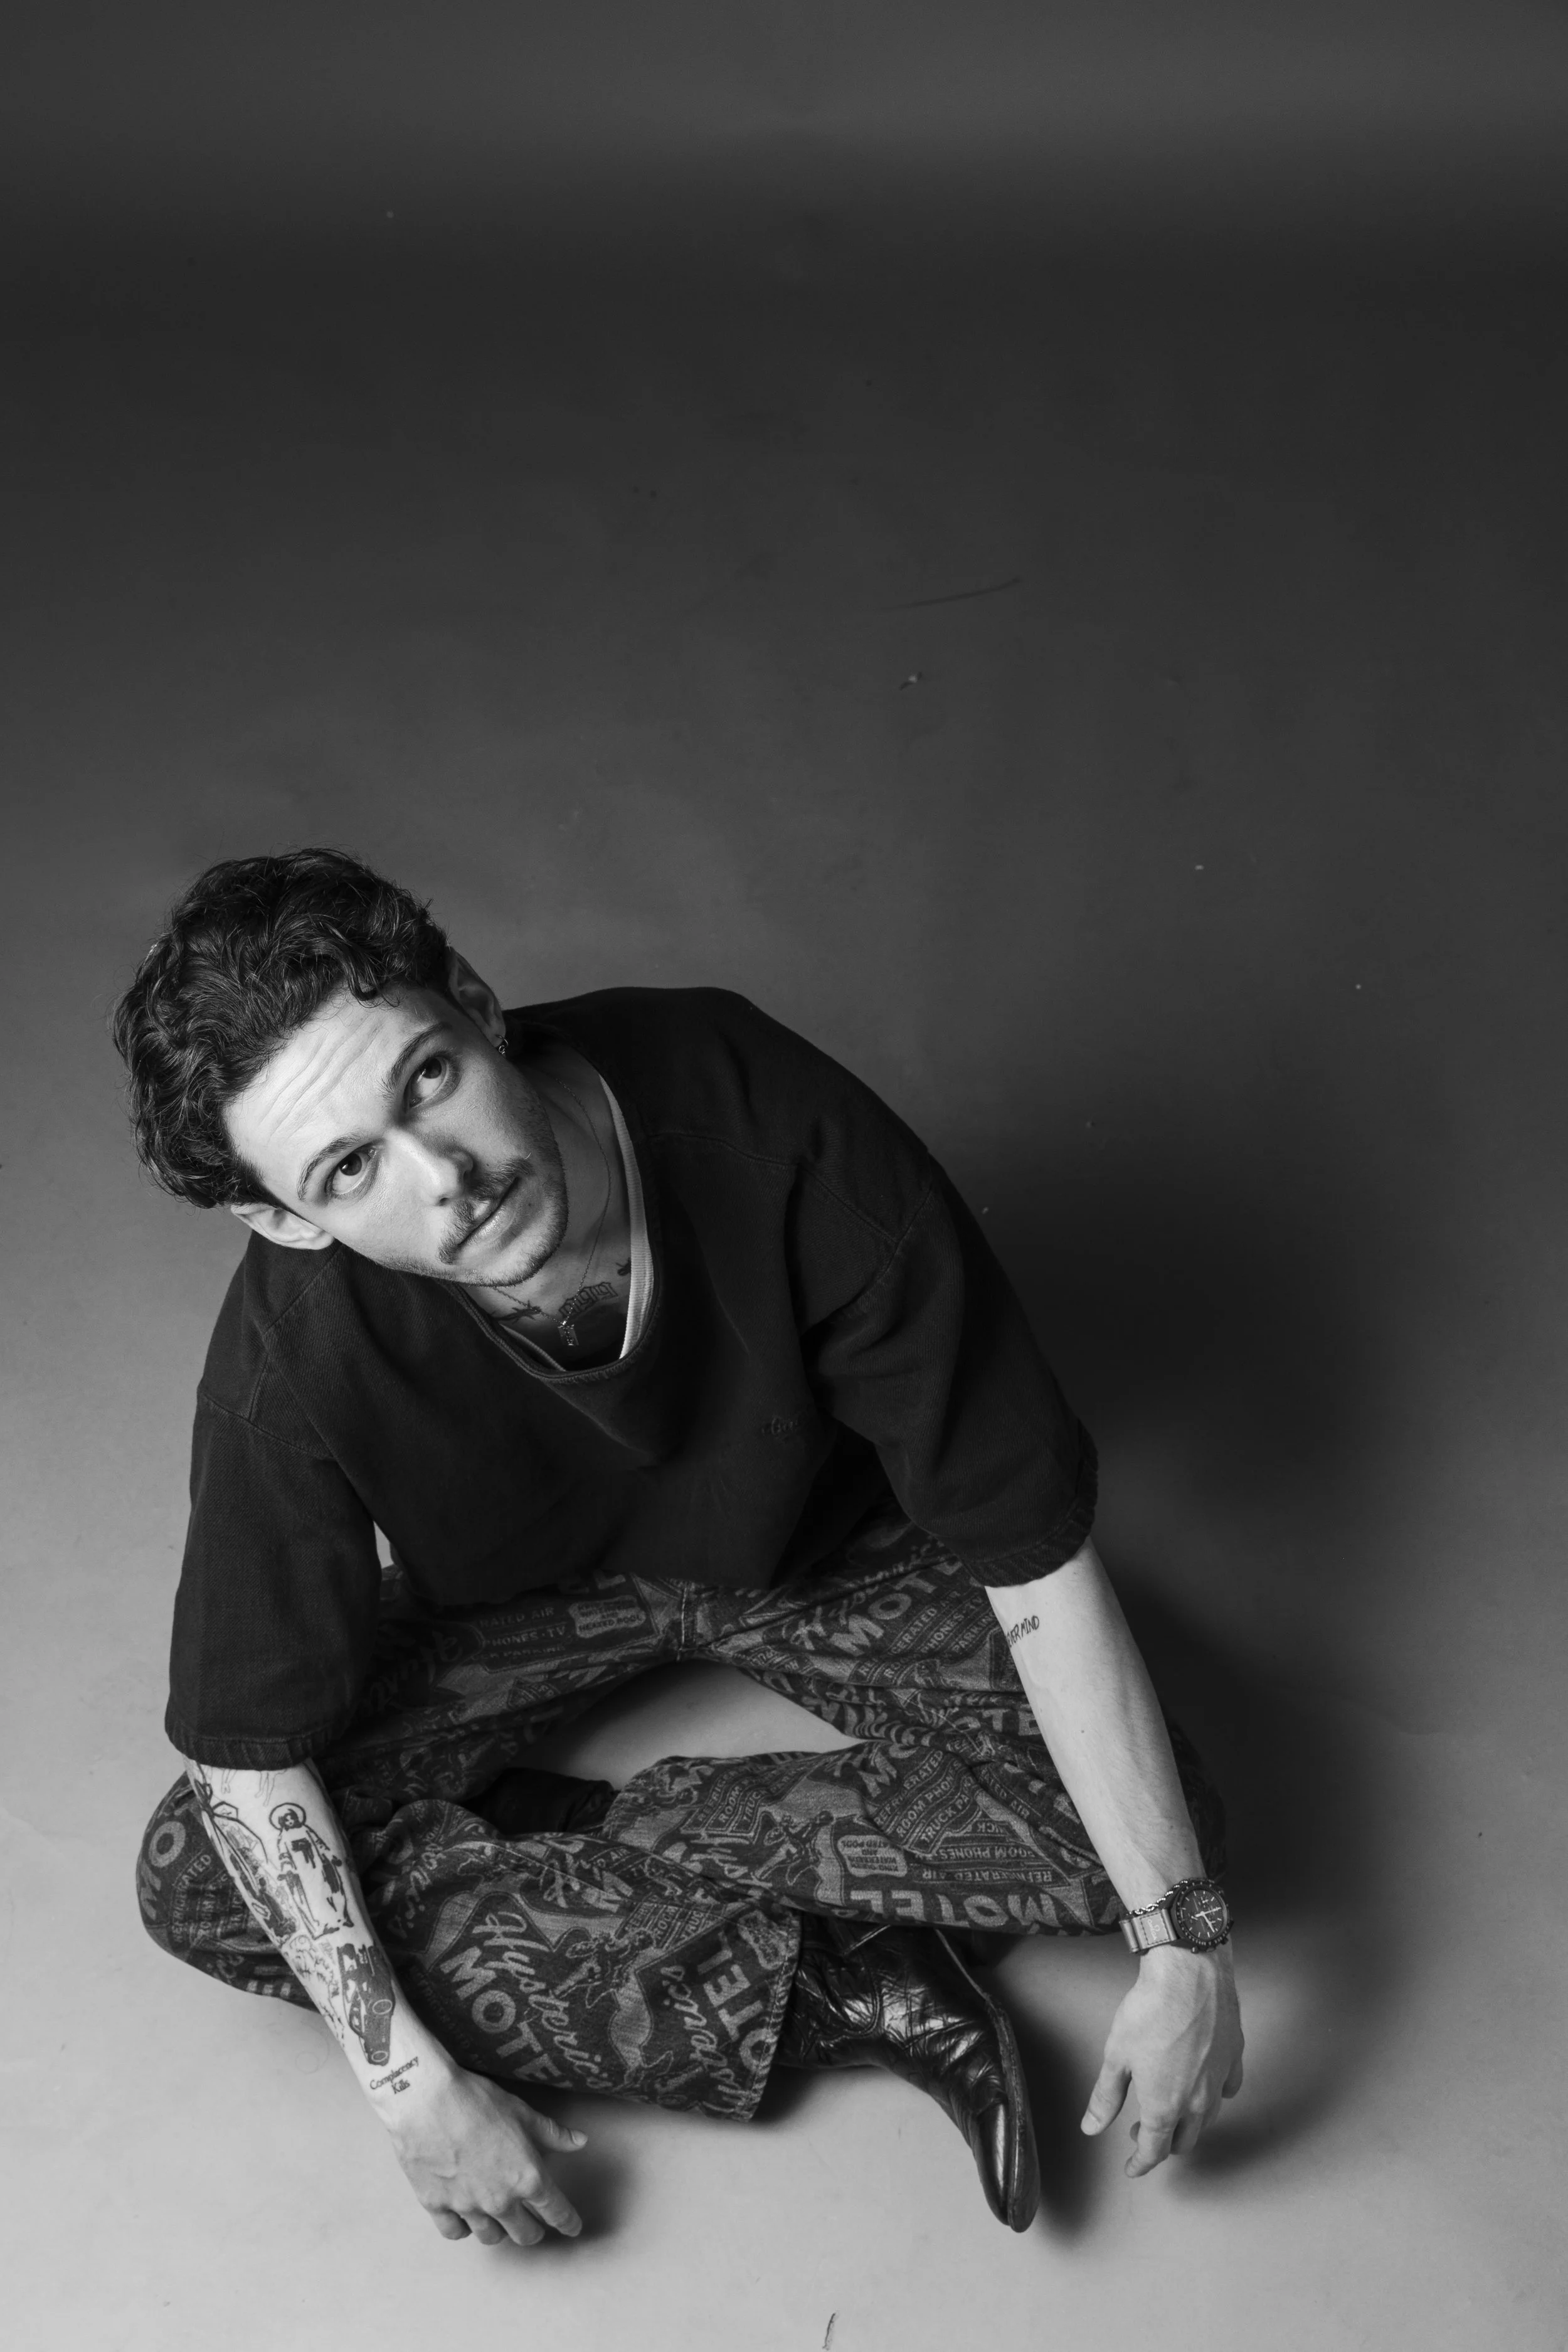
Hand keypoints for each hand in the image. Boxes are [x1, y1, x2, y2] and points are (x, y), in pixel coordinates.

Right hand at [385, 2060, 587, 2245]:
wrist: (427, 2100)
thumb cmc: (478, 2101)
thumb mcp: (523, 2113)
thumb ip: (553, 2134)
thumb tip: (580, 2143)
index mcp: (528, 2177)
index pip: (556, 2212)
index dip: (568, 2223)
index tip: (572, 2228)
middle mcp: (500, 2200)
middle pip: (525, 2234)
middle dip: (534, 2231)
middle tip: (535, 2224)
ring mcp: (467, 2207)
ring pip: (491, 2237)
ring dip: (500, 2230)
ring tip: (500, 2219)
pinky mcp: (437, 2206)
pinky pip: (456, 2231)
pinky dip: (464, 2227)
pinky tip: (466, 2217)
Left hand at [1081, 1943, 1243, 2176]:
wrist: (1189, 1974)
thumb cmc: (1150, 2011)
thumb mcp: (1116, 2056)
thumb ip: (1105, 2097)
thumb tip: (1091, 2127)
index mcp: (1164, 2106)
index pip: (1154, 2151)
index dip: (1140, 2164)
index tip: (1131, 2168)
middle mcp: (1197, 2101)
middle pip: (1184, 2141)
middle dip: (1162, 2145)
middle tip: (1141, 2133)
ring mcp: (1219, 2080)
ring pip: (1207, 2119)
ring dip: (1188, 2124)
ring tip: (1170, 2110)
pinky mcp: (1234, 2058)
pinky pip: (1228, 2089)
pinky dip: (1215, 2095)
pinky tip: (1205, 2085)